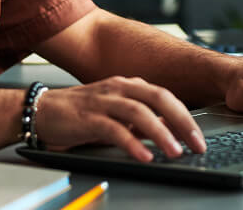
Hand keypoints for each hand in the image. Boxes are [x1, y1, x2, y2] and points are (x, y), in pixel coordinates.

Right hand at [35, 76, 206, 161]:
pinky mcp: (88, 117)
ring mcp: (103, 101)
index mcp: (128, 85)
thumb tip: (169, 131)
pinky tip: (143, 156)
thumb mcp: (115, 112)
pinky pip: (114, 129)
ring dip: (160, 132)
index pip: (165, 96)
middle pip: (158, 98)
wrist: (42, 110)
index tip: (200, 137)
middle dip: (182, 121)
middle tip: (197, 143)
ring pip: (139, 112)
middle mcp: (119, 88)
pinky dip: (132, 143)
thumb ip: (139, 119)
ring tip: (175, 152)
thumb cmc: (80, 112)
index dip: (185, 116)